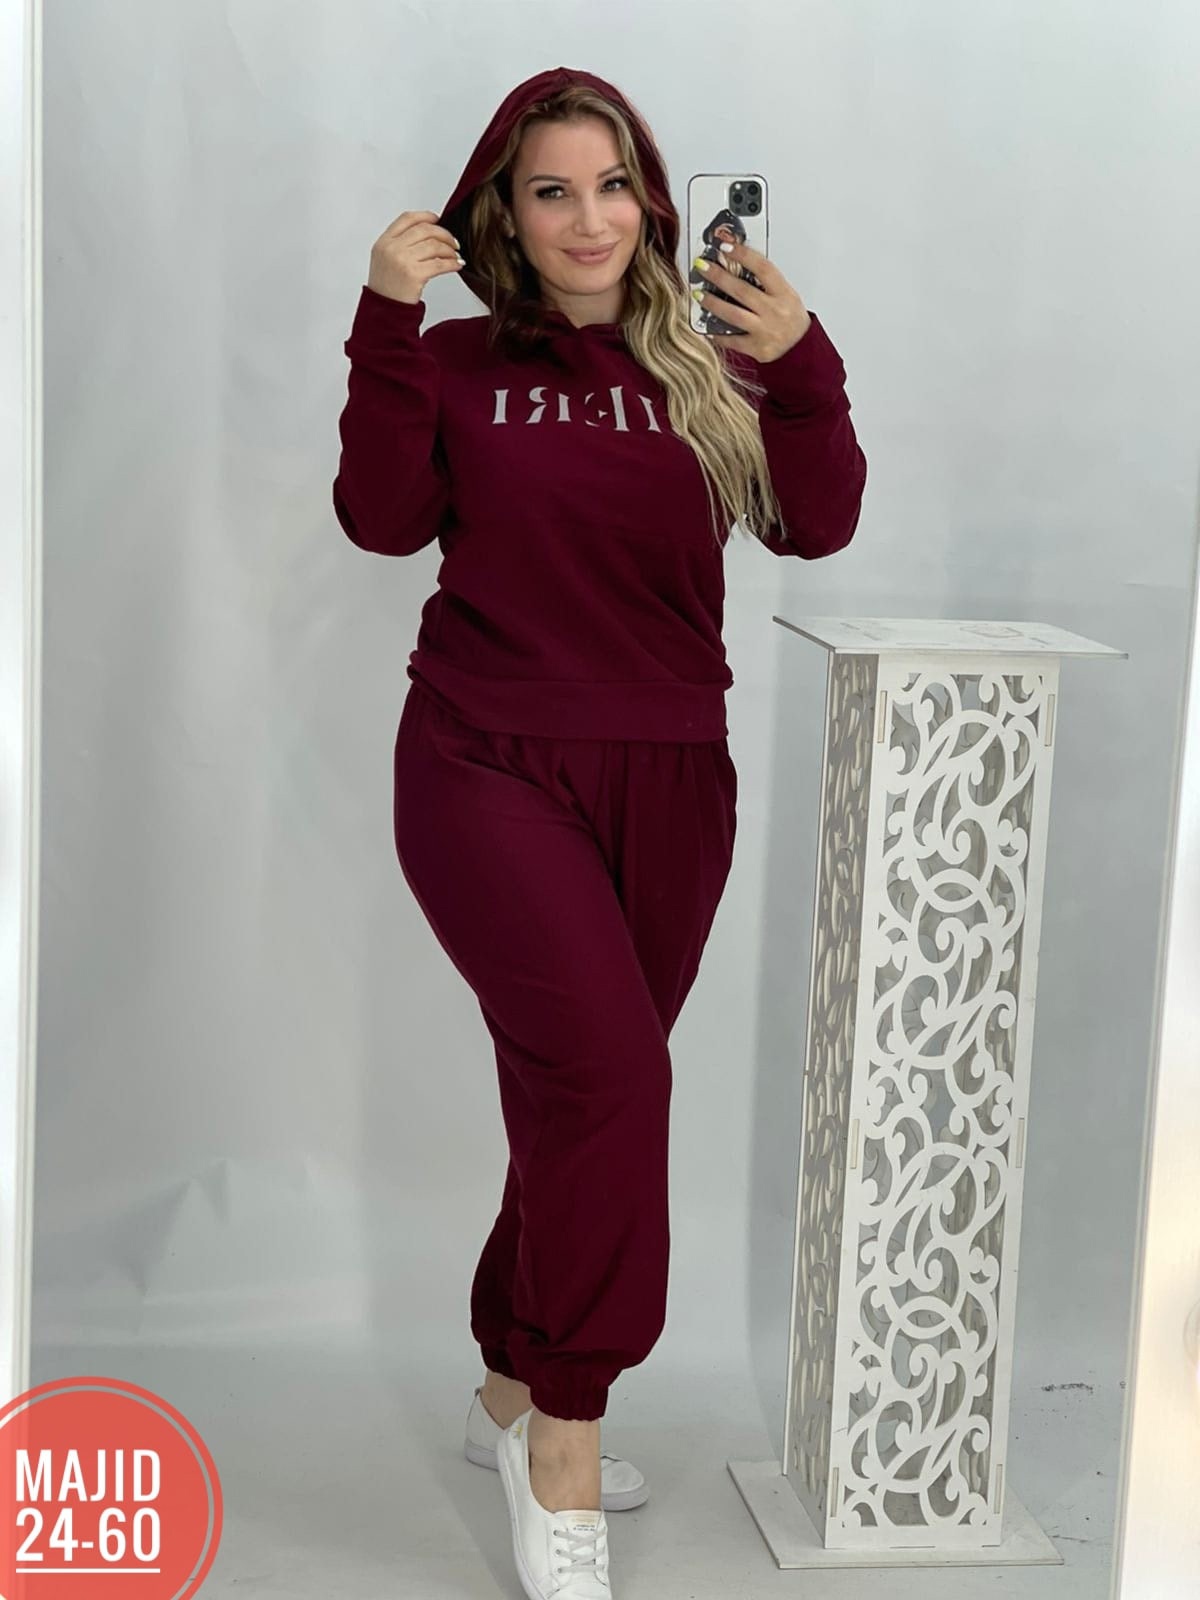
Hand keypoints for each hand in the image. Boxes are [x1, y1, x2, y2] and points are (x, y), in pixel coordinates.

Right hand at [367, 210, 463, 305]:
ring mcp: (402, 260)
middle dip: (443, 234)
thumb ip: (399, 244)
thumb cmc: (386, 290)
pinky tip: (456, 265)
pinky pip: (439, 264)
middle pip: (424, 229)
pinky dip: (452, 263)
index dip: (425, 216)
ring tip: (454, 255)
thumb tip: (427, 234)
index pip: (407, 219)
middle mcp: (392, 248)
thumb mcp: (384, 260)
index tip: (438, 219)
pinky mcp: (414, 274)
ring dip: (449, 250)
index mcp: (384, 242)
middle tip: (453, 242)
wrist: (384, 312)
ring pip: (434, 245)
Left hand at [693, 240, 811, 361]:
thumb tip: (737, 263)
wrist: (801, 348)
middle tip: (702, 266)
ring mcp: (765, 330)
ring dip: (712, 303)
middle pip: (742, 290)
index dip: (743, 255)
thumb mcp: (786, 294)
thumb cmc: (791, 318)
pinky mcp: (757, 348)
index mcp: (784, 293)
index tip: (725, 246)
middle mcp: (774, 311)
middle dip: (718, 276)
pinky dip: (718, 334)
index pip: (762, 268)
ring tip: (698, 295)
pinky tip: (705, 327)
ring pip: (733, 314)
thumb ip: (765, 282)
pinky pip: (732, 340)